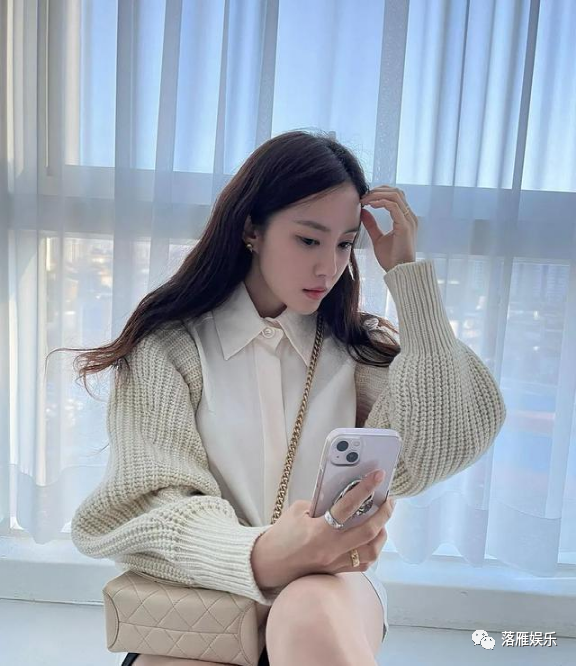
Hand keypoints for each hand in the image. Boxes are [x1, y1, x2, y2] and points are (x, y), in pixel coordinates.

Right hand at [251, 471, 395, 589]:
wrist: (268, 563)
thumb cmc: (282, 534)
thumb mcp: (298, 511)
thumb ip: (322, 503)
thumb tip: (344, 495)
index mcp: (318, 531)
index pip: (348, 507)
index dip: (365, 488)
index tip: (378, 476)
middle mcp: (330, 549)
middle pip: (368, 531)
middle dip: (384, 512)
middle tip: (389, 499)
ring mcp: (335, 563)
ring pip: (371, 551)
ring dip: (381, 532)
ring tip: (383, 518)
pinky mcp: (336, 571)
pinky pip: (364, 563)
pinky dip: (372, 548)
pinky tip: (373, 537)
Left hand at [359, 185, 417, 272]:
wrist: (399, 272)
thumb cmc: (391, 258)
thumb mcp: (378, 238)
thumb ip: (372, 225)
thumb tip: (363, 212)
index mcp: (405, 218)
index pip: (395, 196)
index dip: (379, 192)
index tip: (364, 198)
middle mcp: (409, 217)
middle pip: (396, 191)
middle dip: (378, 190)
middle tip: (363, 196)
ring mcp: (409, 220)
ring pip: (395, 195)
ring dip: (377, 194)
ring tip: (365, 199)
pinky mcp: (405, 226)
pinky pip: (393, 206)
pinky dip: (381, 202)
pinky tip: (370, 205)